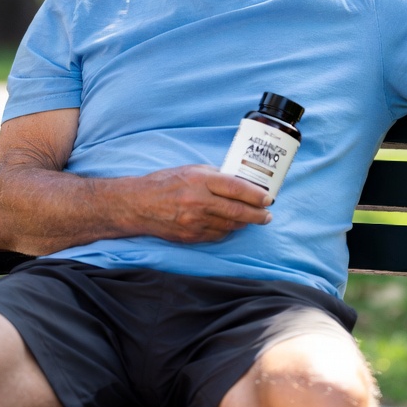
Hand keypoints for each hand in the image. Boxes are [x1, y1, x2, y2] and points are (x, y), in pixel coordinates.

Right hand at [133, 165, 271, 242]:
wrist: (138, 205)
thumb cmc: (165, 183)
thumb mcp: (190, 170)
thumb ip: (214, 175)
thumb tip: (238, 181)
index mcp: (200, 181)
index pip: (236, 188)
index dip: (255, 195)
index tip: (268, 199)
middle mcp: (198, 201)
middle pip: (237, 211)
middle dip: (257, 215)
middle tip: (267, 215)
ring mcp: (194, 221)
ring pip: (229, 225)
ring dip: (244, 223)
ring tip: (252, 219)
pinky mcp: (190, 236)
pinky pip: (217, 235)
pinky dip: (227, 230)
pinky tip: (231, 225)